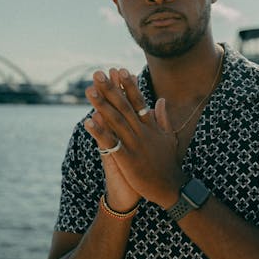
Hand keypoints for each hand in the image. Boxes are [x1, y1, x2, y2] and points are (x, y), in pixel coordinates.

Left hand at [85, 68, 185, 208]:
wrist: (170, 188)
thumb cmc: (169, 163)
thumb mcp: (169, 137)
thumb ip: (163, 118)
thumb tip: (161, 100)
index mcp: (151, 127)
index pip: (139, 101)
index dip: (129, 85)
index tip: (121, 70)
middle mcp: (142, 132)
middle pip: (124, 106)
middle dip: (110, 89)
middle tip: (98, 74)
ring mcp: (135, 144)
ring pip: (116, 121)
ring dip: (101, 105)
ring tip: (89, 91)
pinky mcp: (128, 159)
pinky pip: (111, 143)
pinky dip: (100, 132)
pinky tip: (88, 122)